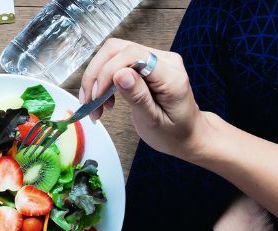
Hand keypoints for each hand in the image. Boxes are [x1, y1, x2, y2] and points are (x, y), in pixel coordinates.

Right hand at [80, 38, 211, 159]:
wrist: (188, 134)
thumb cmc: (174, 134)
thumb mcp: (154, 122)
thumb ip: (138, 97)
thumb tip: (120, 74)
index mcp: (171, 75)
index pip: (133, 55)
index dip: (108, 72)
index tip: (96, 97)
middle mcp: (165, 60)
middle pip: (118, 49)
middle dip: (97, 74)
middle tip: (89, 102)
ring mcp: (155, 59)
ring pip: (113, 53)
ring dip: (97, 77)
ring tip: (94, 105)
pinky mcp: (146, 63)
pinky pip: (117, 61)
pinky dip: (103, 80)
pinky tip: (103, 100)